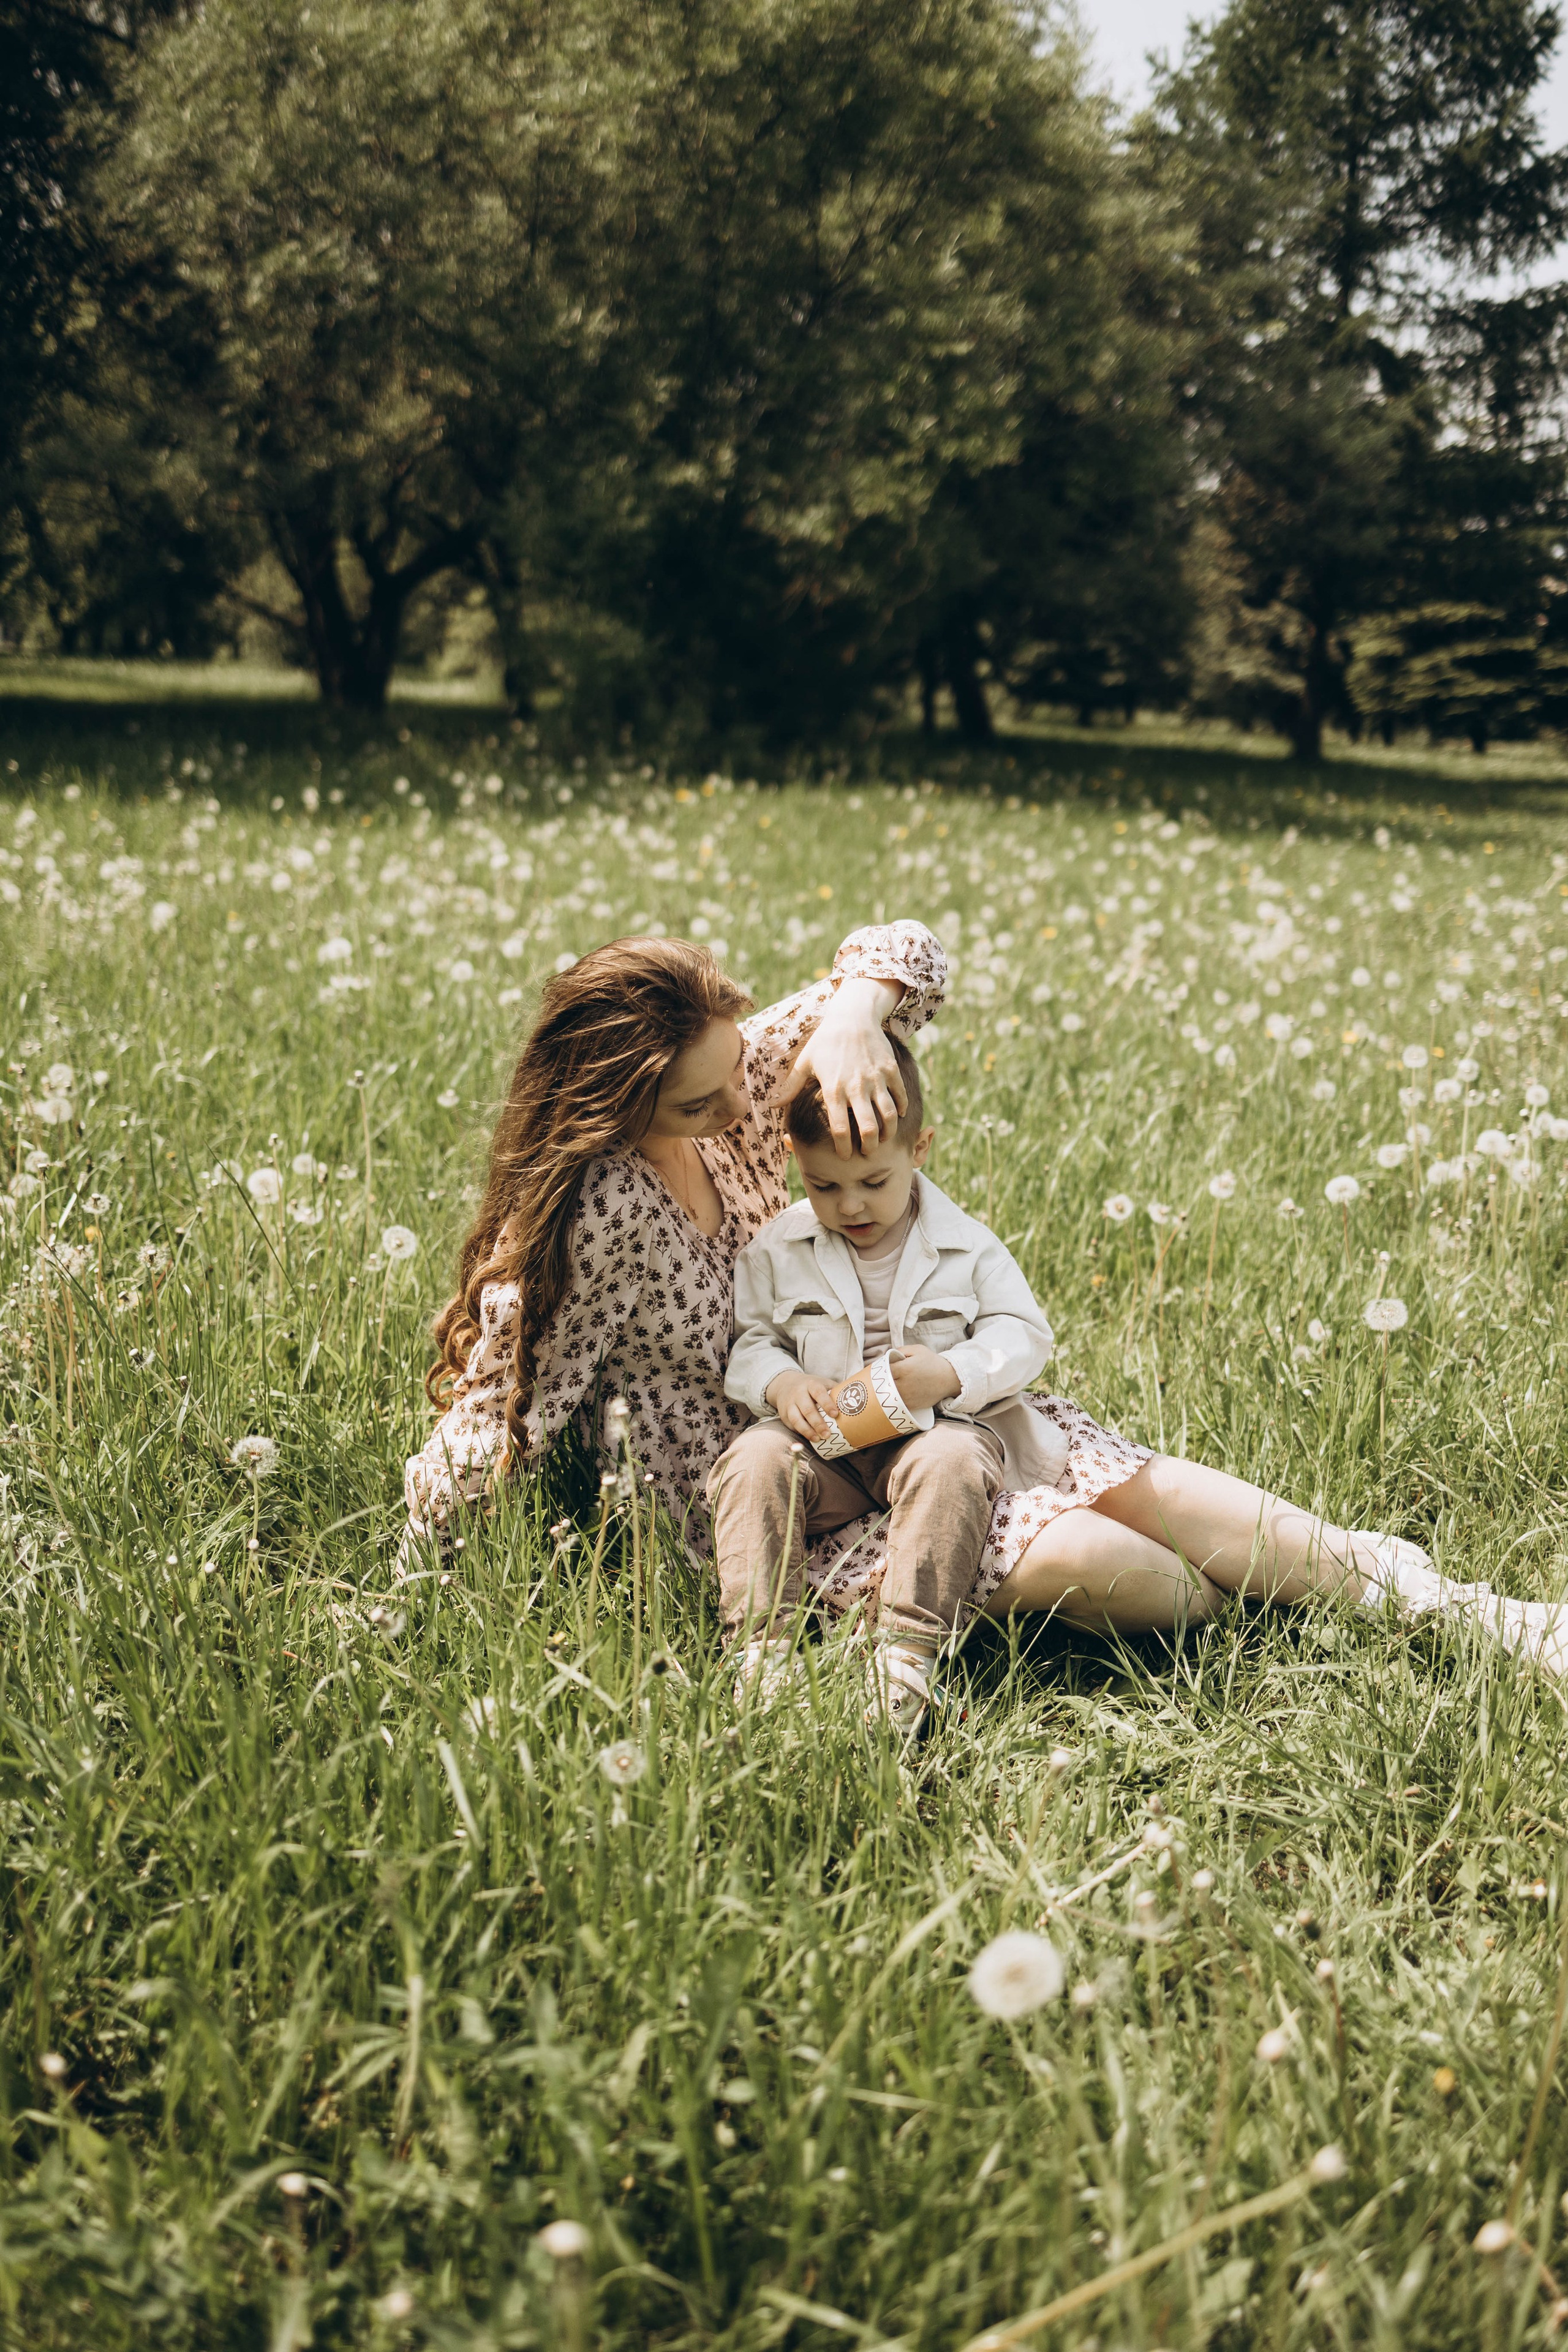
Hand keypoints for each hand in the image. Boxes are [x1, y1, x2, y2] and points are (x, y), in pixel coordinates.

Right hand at [766, 1368, 838, 1440]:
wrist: (785, 1385)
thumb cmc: (811, 1387)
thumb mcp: (822, 1383)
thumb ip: (836, 1391)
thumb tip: (860, 1400)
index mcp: (811, 1384)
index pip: (819, 1393)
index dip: (827, 1403)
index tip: (835, 1414)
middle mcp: (798, 1393)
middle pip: (807, 1409)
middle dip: (818, 1423)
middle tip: (828, 1434)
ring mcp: (789, 1404)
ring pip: (796, 1419)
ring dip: (808, 1431)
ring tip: (818, 1439)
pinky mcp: (784, 1415)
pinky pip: (792, 1425)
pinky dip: (801, 1432)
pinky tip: (810, 1438)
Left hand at [781, 977, 904, 1156]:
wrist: (851, 1016)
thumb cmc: (824, 1041)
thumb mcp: (805, 1063)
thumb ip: (790, 1087)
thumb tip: (772, 1105)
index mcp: (833, 1089)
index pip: (840, 1129)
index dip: (843, 1148)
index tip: (844, 1156)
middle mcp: (856, 1087)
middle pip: (868, 1128)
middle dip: (869, 1147)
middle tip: (867, 1153)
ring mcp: (876, 1078)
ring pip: (889, 1115)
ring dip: (888, 1132)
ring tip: (883, 1139)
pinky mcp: (890, 1070)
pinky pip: (900, 1096)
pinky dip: (902, 1109)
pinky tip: (898, 1115)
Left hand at [887, 1345, 961, 1412]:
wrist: (949, 1379)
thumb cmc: (933, 1362)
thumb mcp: (917, 1349)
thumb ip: (900, 1350)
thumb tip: (887, 1356)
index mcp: (904, 1369)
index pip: (883, 1369)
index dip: (882, 1368)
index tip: (883, 1367)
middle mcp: (904, 1384)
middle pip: (883, 1383)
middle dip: (883, 1379)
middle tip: (886, 1376)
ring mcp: (907, 1397)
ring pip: (888, 1395)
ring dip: (887, 1390)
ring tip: (892, 1384)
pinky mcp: (911, 1405)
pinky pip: (896, 1404)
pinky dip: (895, 1399)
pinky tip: (898, 1393)